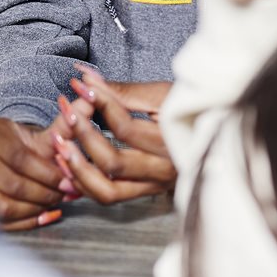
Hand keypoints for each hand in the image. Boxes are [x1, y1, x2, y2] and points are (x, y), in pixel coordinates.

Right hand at [0, 117, 73, 230]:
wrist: (5, 159)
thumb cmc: (28, 147)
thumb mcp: (46, 134)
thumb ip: (68, 122)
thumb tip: (91, 99)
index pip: (19, 157)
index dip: (47, 172)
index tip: (69, 179)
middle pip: (11, 183)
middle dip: (44, 192)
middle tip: (66, 194)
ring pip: (1, 206)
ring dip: (35, 208)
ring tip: (55, 203)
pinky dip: (24, 222)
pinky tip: (44, 215)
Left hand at [49, 70, 176, 204]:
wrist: (216, 131)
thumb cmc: (189, 107)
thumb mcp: (161, 95)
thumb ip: (122, 91)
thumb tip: (85, 80)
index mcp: (172, 142)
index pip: (125, 127)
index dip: (100, 104)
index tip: (83, 87)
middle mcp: (163, 170)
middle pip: (112, 161)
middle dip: (83, 136)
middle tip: (67, 114)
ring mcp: (154, 185)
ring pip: (106, 190)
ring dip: (78, 169)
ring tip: (61, 146)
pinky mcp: (146, 192)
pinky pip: (109, 197)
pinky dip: (85, 184)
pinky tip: (70, 166)